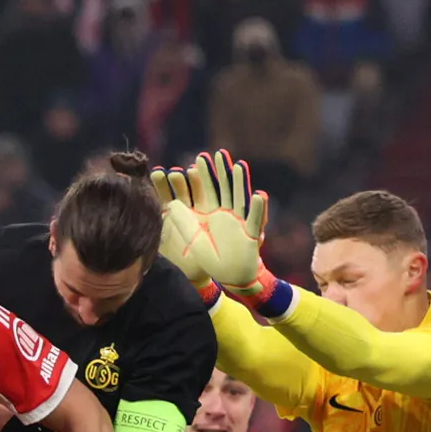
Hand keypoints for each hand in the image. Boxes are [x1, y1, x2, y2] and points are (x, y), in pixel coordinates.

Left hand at [154, 153, 272, 300]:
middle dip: (221, 172)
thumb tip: (171, 203)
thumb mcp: (194, 241)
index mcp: (211, 215)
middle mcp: (226, 215)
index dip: (203, 175)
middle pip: (224, 189)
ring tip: (240, 165)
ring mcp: (240, 223)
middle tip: (218, 153)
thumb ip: (184, 223)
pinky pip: (254, 220)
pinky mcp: (251, 235)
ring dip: (241, 183)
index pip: (207, 190)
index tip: (198, 159)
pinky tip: (258, 195)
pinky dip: (257, 209)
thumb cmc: (212, 261)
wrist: (229, 278)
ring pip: (240, 199)